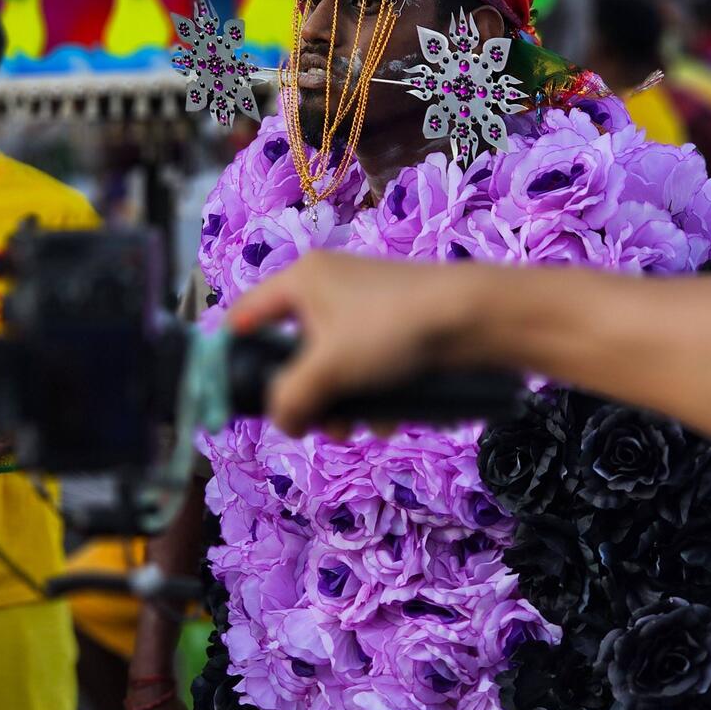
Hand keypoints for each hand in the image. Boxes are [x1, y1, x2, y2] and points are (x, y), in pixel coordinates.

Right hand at [230, 253, 489, 437]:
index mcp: (301, 280)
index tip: (241, 395)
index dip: (235, 355)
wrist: (475, 318)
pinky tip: (391, 419)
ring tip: (363, 429)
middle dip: (307, 397)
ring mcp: (364, 306)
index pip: (246, 314)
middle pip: (293, 351)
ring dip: (344, 405)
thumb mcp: (328, 369)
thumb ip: (291, 398)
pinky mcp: (396, 325)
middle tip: (321, 426)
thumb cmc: (389, 331)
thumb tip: (283, 422)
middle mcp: (328, 287)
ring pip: (334, 366)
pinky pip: (367, 366)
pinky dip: (373, 395)